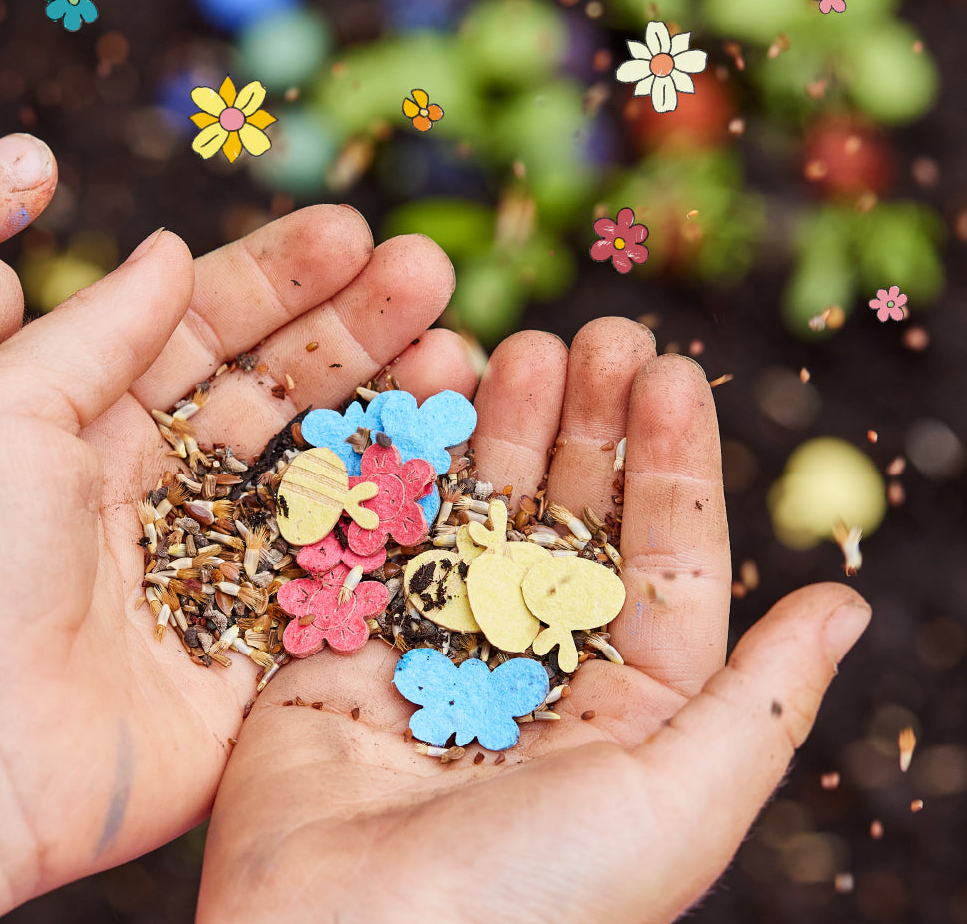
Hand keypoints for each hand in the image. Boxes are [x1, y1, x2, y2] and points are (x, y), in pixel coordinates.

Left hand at [0, 197, 475, 921]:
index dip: (280, 280)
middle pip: (281, 393)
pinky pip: (341, 575)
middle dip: (357, 329)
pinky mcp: (256, 654)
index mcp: (99, 429)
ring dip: (390, 410)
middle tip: (429, 274)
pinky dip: (396, 521)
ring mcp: (220, 573)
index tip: (353, 234)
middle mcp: (168, 494)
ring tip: (457, 351)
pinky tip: (447, 463)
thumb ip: (98, 331)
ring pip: (324, 474)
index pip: (207, 332)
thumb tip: (165, 247)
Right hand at [195, 321, 871, 923]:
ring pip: (483, 513)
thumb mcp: (676, 806)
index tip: (669, 372)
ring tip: (524, 343)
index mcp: (624, 711)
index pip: (662, 561)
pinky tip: (431, 393)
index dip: (670, 464)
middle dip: (589, 427)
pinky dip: (408, 464)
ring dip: (503, 427)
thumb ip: (761, 704)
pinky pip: (388, 533)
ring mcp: (437, 649)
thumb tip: (851, 607)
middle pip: (569, 521)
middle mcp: (534, 673)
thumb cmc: (528, 901)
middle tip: (600, 332)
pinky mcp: (349, 639)